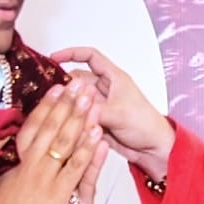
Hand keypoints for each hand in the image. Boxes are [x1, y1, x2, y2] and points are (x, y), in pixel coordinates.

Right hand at [0, 81, 101, 203]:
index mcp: (14, 161)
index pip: (32, 127)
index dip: (46, 106)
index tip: (56, 89)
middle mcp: (31, 164)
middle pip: (52, 128)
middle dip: (68, 104)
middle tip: (79, 84)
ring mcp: (46, 178)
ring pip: (66, 142)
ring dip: (81, 119)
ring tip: (92, 99)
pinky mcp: (60, 196)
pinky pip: (77, 168)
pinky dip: (89, 150)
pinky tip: (98, 135)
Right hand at [53, 47, 174, 182]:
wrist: (153, 149)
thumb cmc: (146, 125)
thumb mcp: (119, 114)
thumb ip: (95, 109)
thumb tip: (73, 107)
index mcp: (114, 78)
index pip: (90, 57)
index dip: (72, 53)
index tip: (54, 58)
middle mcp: (105, 89)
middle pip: (78, 80)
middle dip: (65, 84)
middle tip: (50, 93)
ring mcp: (99, 106)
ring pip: (77, 100)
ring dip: (68, 104)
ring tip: (53, 109)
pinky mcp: (96, 121)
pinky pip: (79, 116)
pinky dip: (72, 119)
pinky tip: (63, 123)